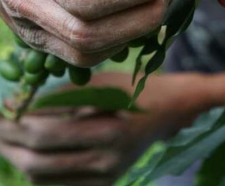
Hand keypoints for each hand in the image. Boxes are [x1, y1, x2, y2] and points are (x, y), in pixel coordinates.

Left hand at [0, 72, 208, 185]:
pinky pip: (58, 185)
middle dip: (8, 144)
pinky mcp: (104, 184)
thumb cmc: (137, 90)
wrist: (171, 111)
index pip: (46, 135)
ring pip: (43, 179)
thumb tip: (21, 106)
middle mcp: (106, 163)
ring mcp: (105, 178)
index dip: (15, 124)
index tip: (1, 109)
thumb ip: (63, 97)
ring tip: (5, 140)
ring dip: (17, 159)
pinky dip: (36, 172)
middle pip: (38, 162)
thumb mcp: (103, 85)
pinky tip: (28, 154)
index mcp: (109, 133)